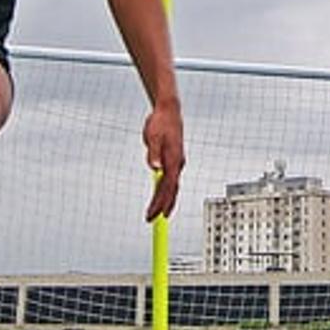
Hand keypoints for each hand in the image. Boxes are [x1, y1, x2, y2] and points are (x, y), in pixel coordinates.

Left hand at [142, 102, 183, 221]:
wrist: (169, 110)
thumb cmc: (161, 122)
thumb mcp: (152, 135)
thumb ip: (153, 152)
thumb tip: (154, 167)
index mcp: (173, 159)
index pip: (167, 186)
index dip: (161, 202)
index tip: (154, 213)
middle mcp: (177, 163)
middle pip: (171, 190)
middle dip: (162, 206)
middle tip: (152, 219)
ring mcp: (176, 162)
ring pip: (173, 186)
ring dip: (166, 201)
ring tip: (159, 214)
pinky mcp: (173, 160)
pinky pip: (171, 180)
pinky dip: (166, 191)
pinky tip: (161, 196)